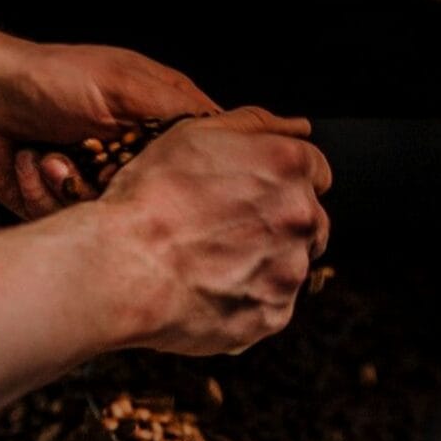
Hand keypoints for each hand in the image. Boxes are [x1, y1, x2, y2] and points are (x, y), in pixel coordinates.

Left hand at [0, 40, 219, 218]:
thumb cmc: (46, 79)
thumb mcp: (126, 84)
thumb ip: (182, 112)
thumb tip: (234, 132)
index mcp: (155, 124)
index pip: (199, 160)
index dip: (200, 174)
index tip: (188, 179)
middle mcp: (130, 159)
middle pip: (159, 199)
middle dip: (127, 185)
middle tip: (104, 163)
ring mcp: (98, 186)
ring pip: (117, 218)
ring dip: (76, 186)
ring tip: (53, 155)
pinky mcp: (66, 210)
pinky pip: (74, 224)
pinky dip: (46, 193)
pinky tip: (32, 164)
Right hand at [99, 106, 331, 354]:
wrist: (124, 268)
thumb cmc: (150, 198)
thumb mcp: (195, 134)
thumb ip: (254, 125)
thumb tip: (296, 127)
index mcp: (288, 168)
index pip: (317, 172)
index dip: (285, 182)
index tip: (260, 193)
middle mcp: (302, 218)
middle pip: (309, 222)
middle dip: (280, 225)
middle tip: (228, 232)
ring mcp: (291, 271)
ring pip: (290, 266)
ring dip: (264, 264)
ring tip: (211, 265)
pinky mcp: (274, 315)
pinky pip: (270, 307)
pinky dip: (247, 302)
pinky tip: (210, 292)